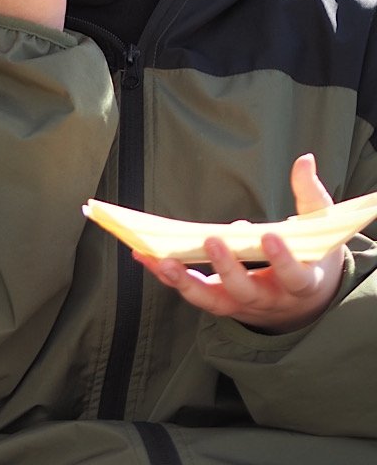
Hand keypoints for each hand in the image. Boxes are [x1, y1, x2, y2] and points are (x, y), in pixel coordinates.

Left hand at [135, 154, 344, 332]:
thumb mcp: (320, 228)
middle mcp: (271, 300)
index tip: (269, 236)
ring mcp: (243, 305)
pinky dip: (168, 276)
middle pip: (247, 291)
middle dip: (228, 268)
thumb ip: (311, 195)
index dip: (283, 261)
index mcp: (302, 283)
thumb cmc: (312, 256)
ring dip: (184, 281)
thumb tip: (304, 159)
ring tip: (161, 259)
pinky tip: (145, 256)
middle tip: (212, 240)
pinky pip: (192, 292)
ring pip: (213, 300)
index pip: (295, 277)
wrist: (307, 301)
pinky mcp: (220, 302)